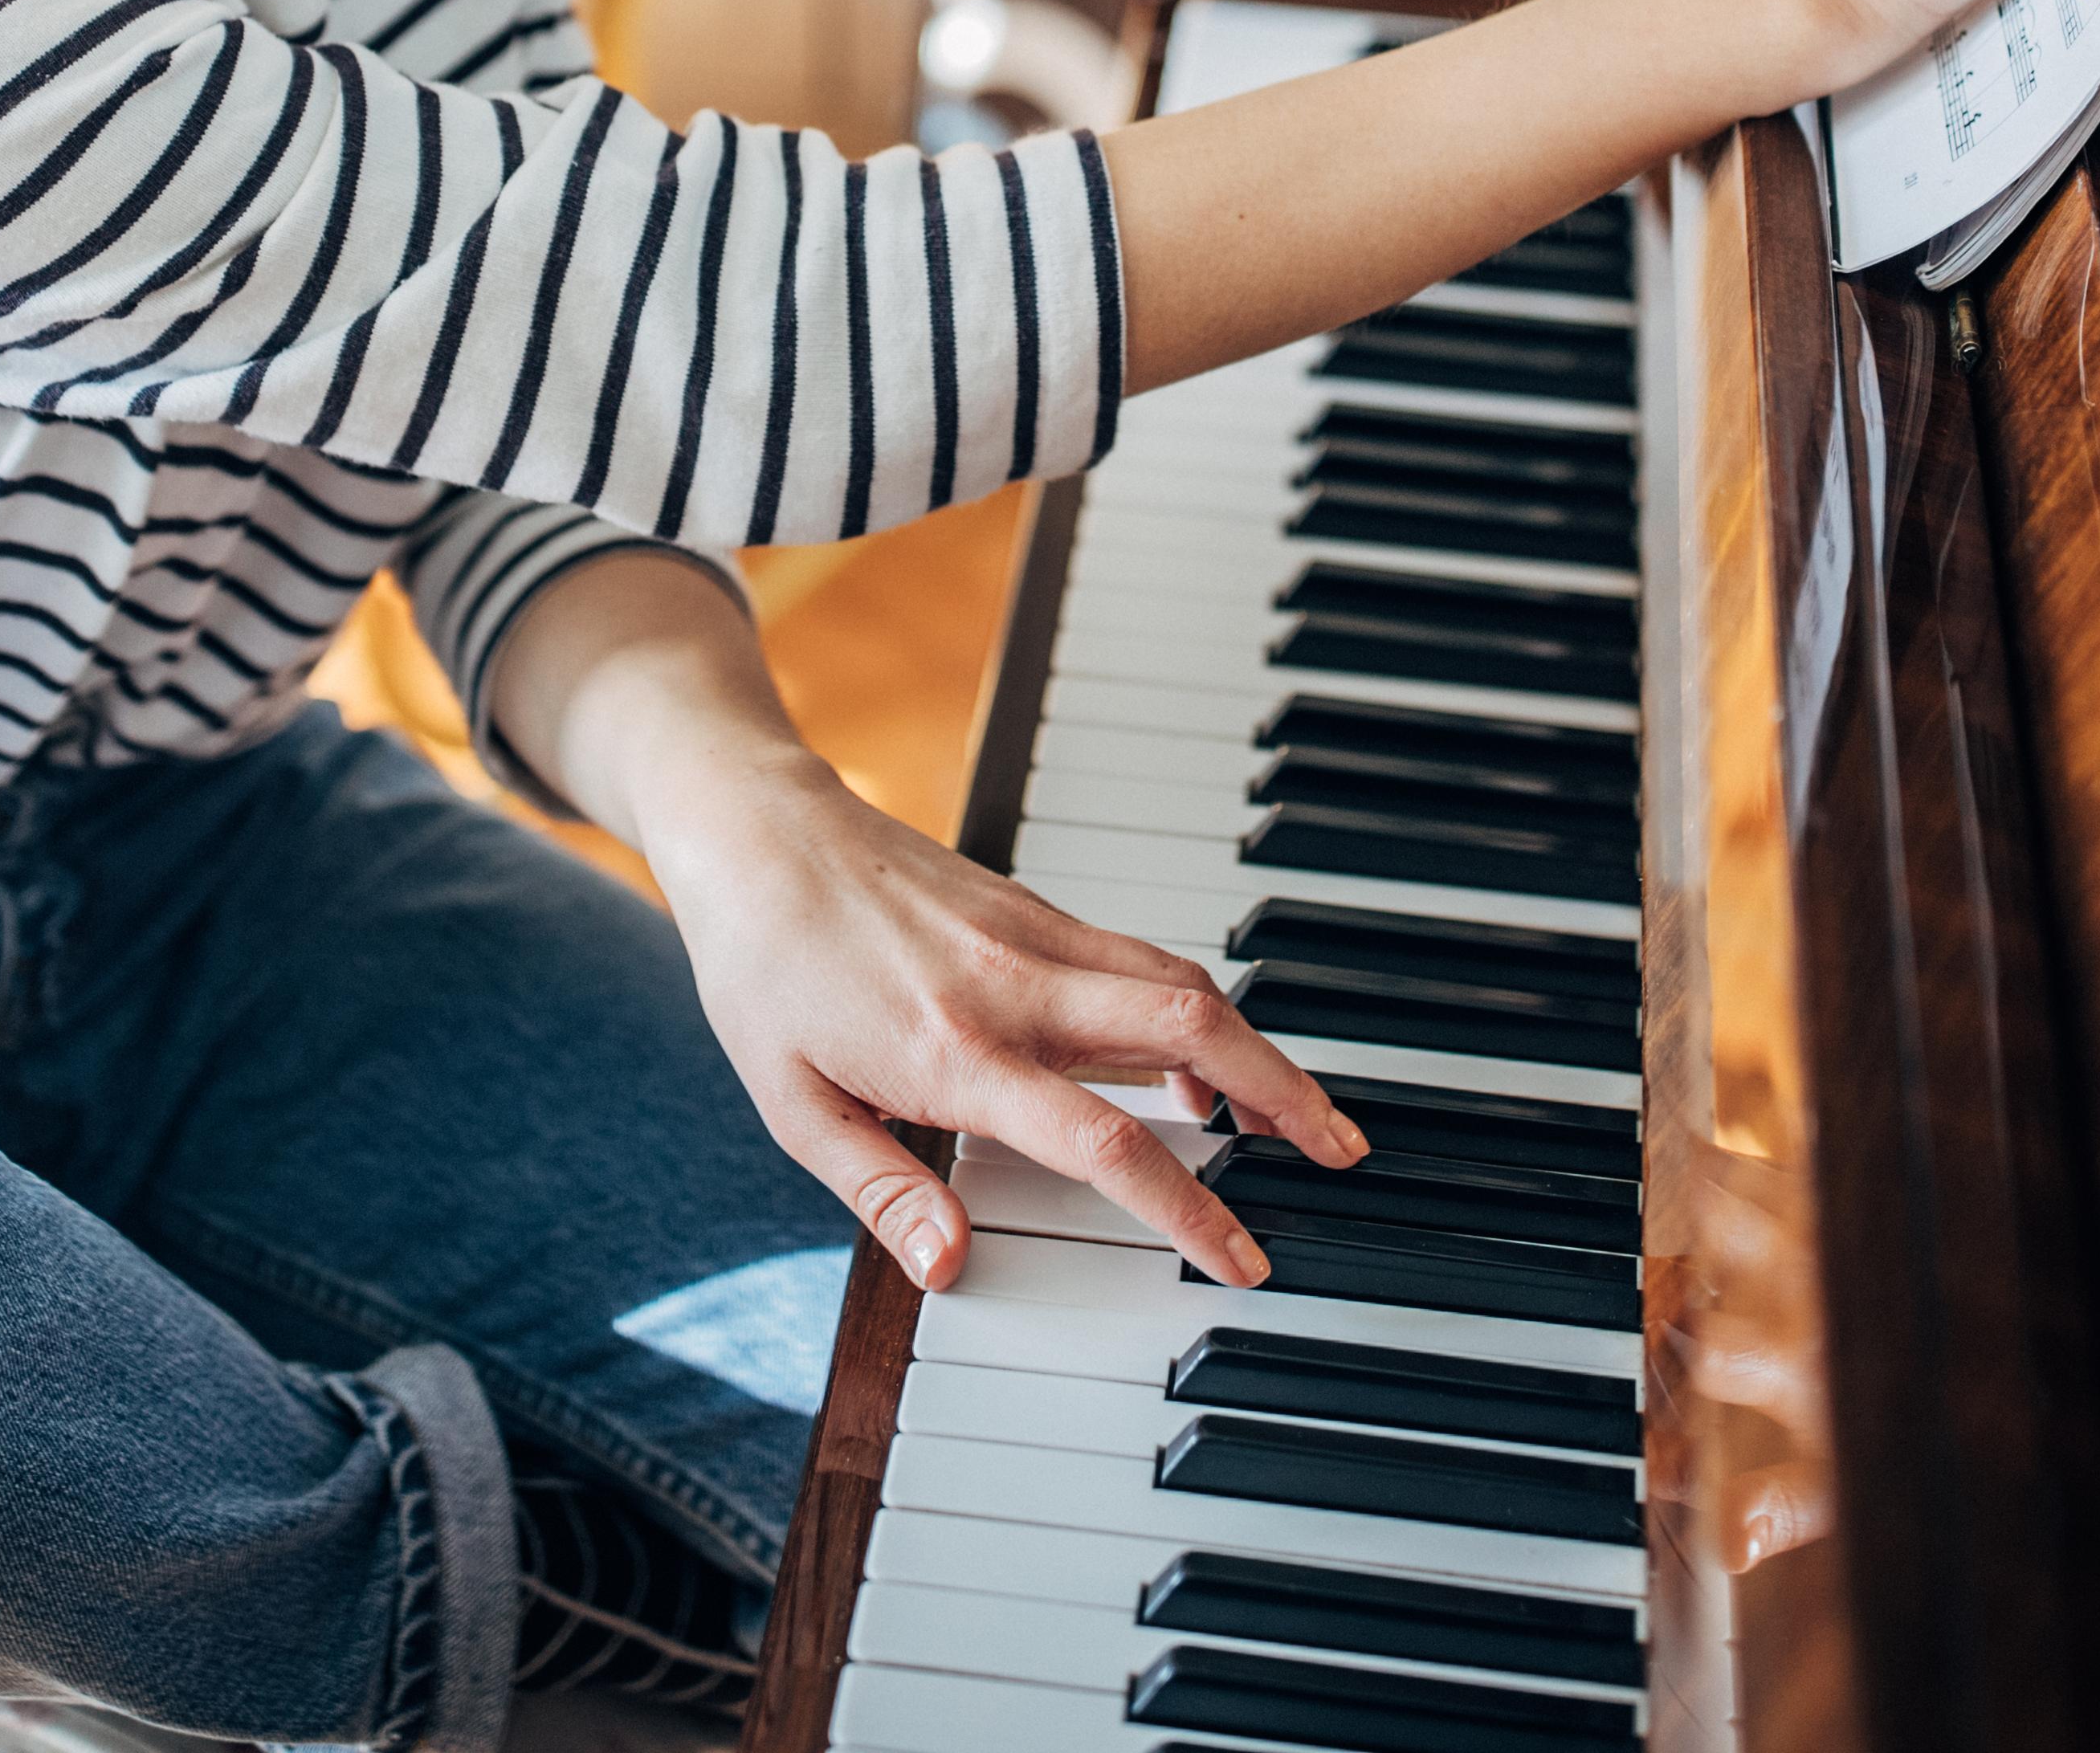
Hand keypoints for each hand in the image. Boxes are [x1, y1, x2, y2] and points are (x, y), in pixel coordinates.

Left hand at [641, 743, 1366, 1293]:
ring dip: (1258, 1046)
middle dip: (1286, 1091)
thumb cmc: (765, 968)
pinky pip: (1143, 959)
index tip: (1239, 1258)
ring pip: (1185, 983)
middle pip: (1195, 1026)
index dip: (1186, 1207)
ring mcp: (1036, 936)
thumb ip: (880, 1192)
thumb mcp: (793, 1104)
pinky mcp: (1038, 908)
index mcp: (955, 1051)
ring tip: (1298, 1117)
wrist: (757, 831)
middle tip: (1342, 1154)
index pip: (1104, 1142)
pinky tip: (1197, 1064)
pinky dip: (1198, 1011)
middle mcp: (1015, 987)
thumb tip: (948, 1269)